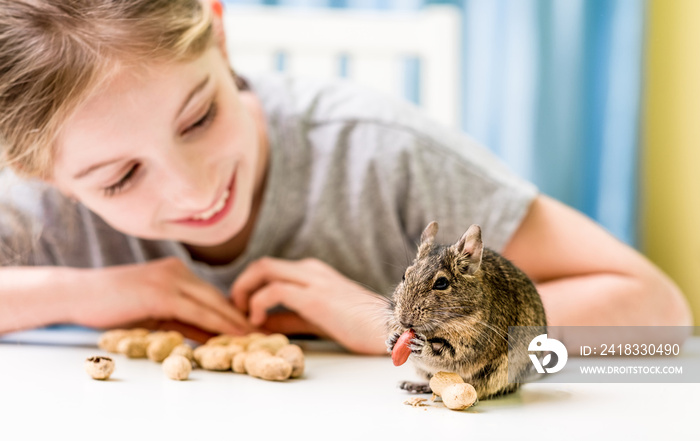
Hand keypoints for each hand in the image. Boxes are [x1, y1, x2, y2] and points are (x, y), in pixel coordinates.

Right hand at [71, 257, 253, 338]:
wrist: (80, 294)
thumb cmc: (112, 305)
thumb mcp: (153, 312)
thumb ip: (181, 320)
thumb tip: (209, 336)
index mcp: (178, 272)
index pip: (213, 295)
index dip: (234, 312)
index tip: (254, 327)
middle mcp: (178, 271)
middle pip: (218, 298)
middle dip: (242, 317)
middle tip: (264, 333)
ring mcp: (170, 280)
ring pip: (211, 304)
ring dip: (234, 322)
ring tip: (255, 338)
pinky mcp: (161, 293)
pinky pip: (195, 312)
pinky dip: (215, 324)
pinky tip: (230, 335)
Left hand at [230, 257, 389, 353]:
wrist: (389, 330)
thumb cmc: (359, 328)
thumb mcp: (316, 320)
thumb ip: (288, 318)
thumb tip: (260, 323)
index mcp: (313, 272)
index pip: (271, 269)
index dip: (249, 287)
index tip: (241, 310)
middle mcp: (311, 270)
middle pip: (262, 264)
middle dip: (241, 285)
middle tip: (236, 309)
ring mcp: (313, 279)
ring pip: (263, 269)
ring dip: (244, 291)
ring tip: (243, 315)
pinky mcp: (314, 296)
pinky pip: (274, 290)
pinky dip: (258, 304)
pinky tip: (258, 322)